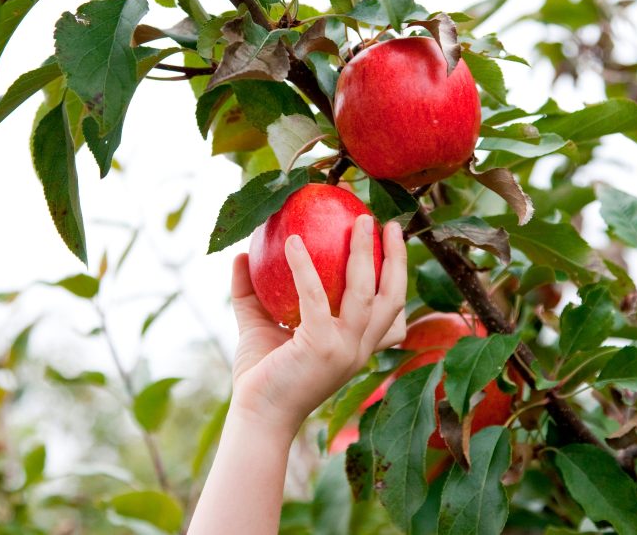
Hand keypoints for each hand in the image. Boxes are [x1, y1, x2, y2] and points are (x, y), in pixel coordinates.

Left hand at [230, 215, 406, 433]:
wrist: (256, 417)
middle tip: (385, 222)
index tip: (391, 242)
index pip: (390, 308)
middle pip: (391, 296)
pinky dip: (304, 266)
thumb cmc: (262, 376)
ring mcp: (345, 348)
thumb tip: (240, 255)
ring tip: (360, 220)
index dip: (396, 273)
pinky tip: (291, 241)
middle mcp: (359, 348)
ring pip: (366, 291)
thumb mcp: (260, 327)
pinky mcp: (322, 346)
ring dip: (365, 252)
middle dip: (395, 257)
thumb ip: (252, 292)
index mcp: (356, 347)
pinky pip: (315, 296)